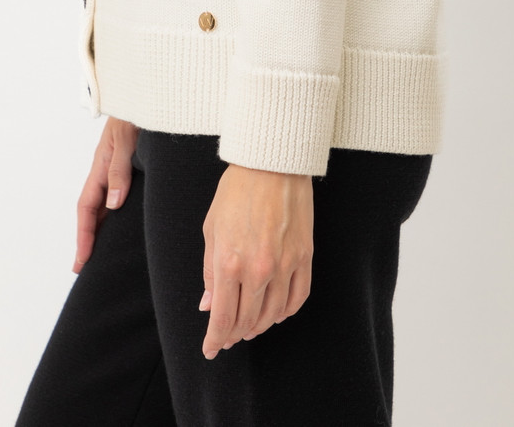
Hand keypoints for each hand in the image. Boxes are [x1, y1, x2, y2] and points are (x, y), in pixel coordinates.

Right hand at [74, 117, 139, 272]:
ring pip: (105, 203)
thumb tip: (113, 205)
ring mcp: (117, 166)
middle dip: (88, 238)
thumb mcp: (126, 139)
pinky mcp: (132, 163)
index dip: (84, 236)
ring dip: (102, 227)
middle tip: (85, 267)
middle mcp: (106, 168)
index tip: (82, 262)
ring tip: (103, 252)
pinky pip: (119, 193)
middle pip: (93, 210)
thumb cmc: (135, 110)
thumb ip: (119, 170)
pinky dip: (117, 212)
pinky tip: (126, 221)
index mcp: (100, 165)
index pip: (87, 207)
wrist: (149, 89)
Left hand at [200, 163, 313, 358]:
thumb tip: (208, 306)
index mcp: (230, 262)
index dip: (215, 339)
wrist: (271, 163)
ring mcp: (285, 264)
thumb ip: (210, 272)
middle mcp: (259, 269)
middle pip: (247, 320)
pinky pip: (297, 298)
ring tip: (249, 327)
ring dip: (259, 326)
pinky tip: (276, 313)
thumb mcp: (212, 229)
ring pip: (273, 314)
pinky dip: (285, 312)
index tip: (210, 350)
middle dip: (234, 334)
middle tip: (227, 338)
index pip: (223, 317)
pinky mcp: (305, 257)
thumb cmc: (236, 192)